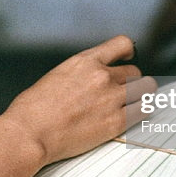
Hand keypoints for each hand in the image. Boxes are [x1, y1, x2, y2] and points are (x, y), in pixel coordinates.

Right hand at [1, 35, 156, 165]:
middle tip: (124, 92)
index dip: (128, 53)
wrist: (30, 131)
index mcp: (85, 61)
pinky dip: (142, 111)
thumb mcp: (57, 75)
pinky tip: (136, 114)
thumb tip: (92, 79)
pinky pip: (143, 111)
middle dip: (131, 82)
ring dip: (141, 95)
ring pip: (145, 89)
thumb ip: (81, 73)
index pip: (122, 44)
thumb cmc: (34, 108)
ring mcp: (111, 98)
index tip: (127, 60)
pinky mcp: (116, 121)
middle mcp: (102, 76)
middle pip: (135, 72)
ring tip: (136, 102)